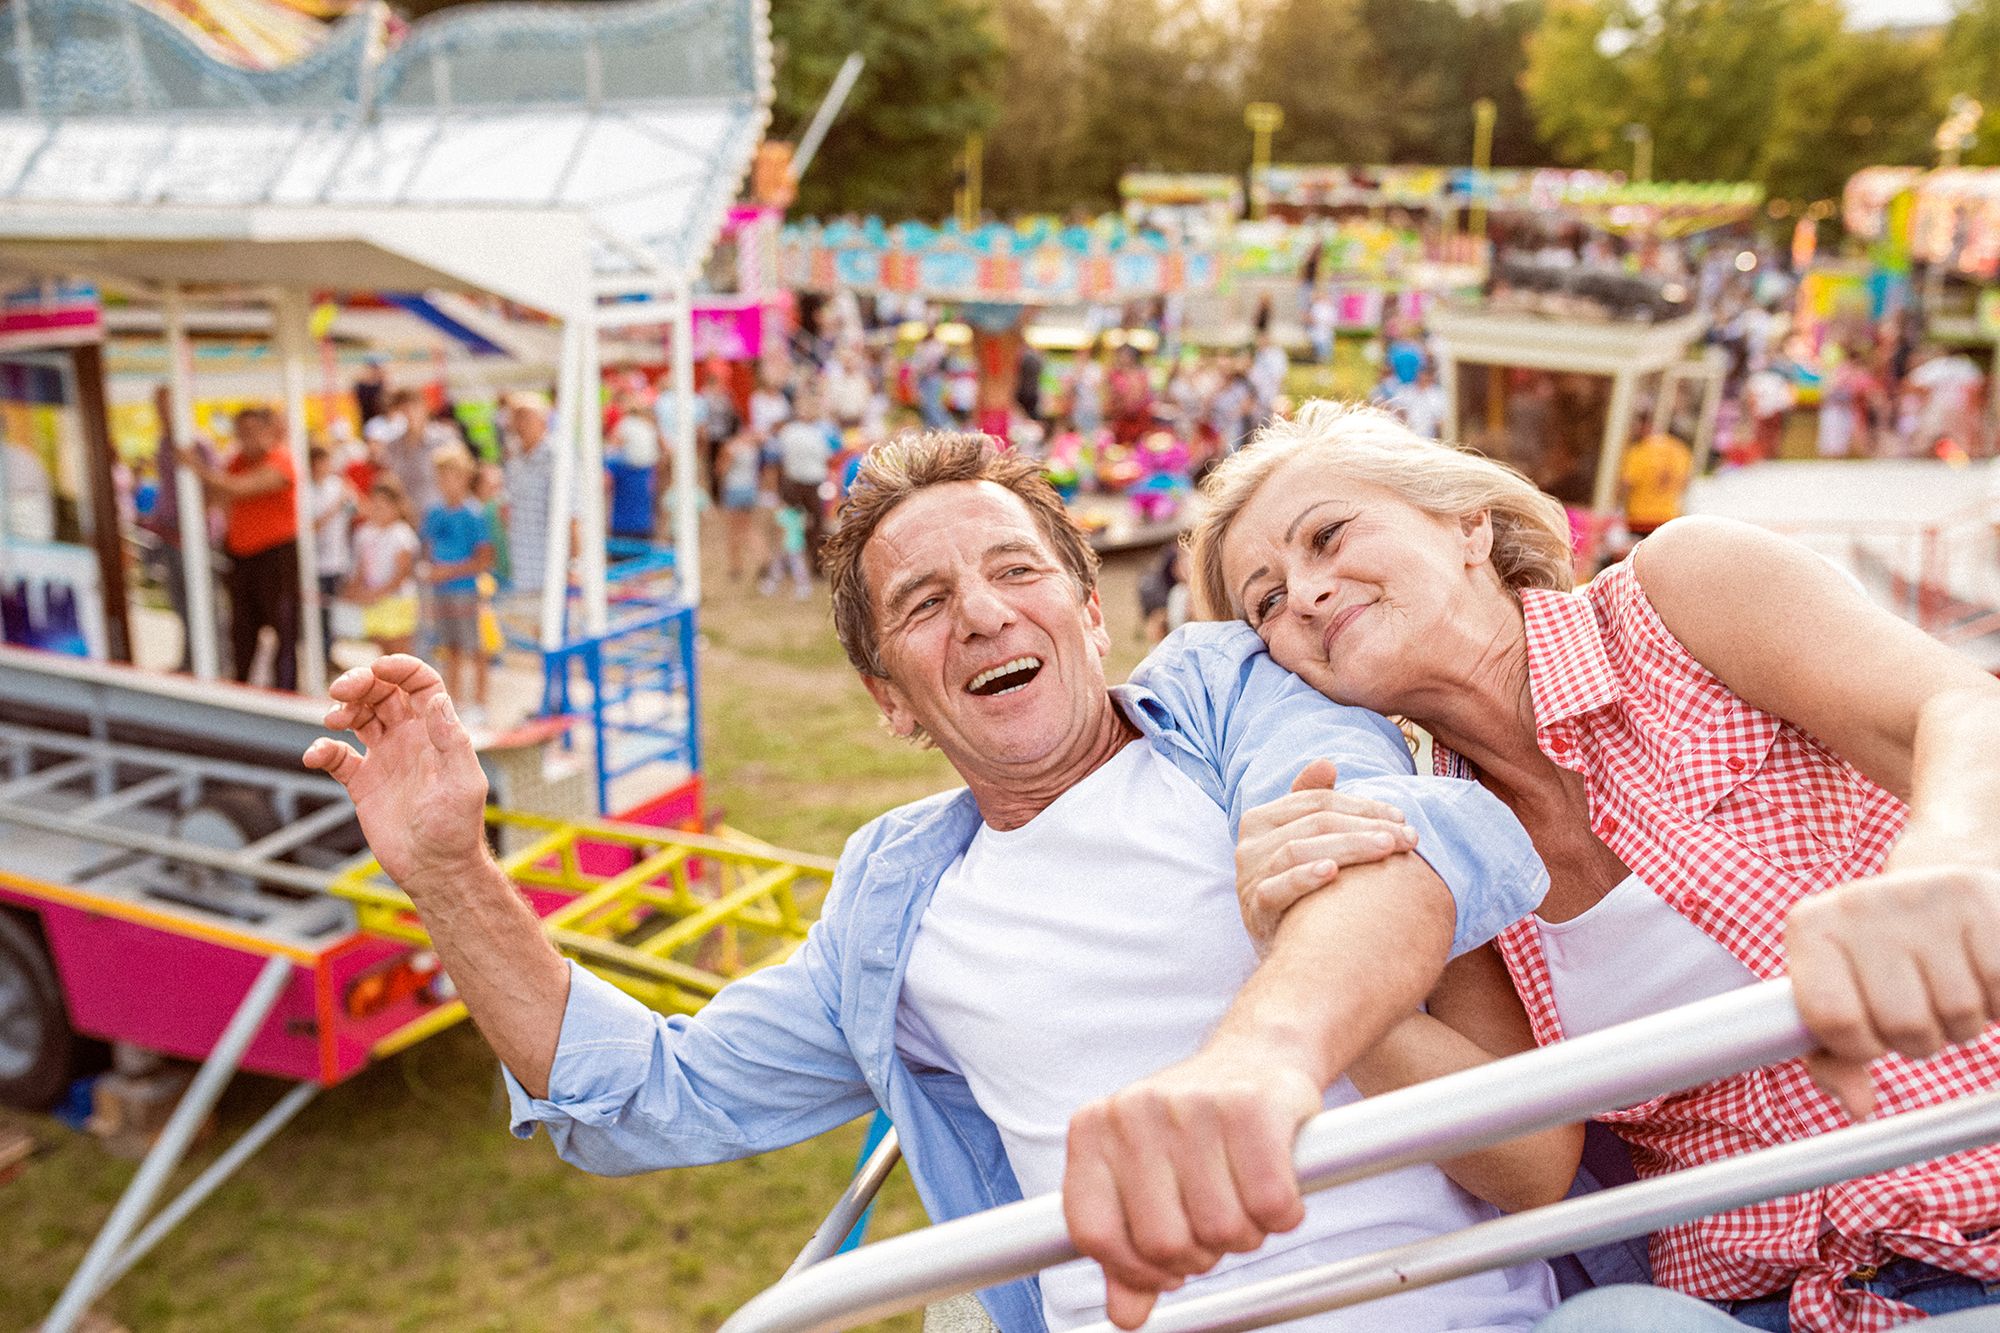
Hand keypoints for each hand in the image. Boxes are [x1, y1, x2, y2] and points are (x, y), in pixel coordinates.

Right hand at [303, 656, 489, 891]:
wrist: (435, 869)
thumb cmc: (457, 829)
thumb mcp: (462, 782)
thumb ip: (451, 740)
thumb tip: (436, 700)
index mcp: (436, 732)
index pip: (420, 685)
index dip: (401, 669)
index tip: (378, 668)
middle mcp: (410, 739)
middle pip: (383, 693)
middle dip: (362, 683)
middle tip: (342, 690)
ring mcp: (386, 758)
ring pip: (360, 716)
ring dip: (343, 708)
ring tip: (334, 719)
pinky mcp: (364, 782)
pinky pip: (338, 756)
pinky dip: (323, 749)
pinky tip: (316, 755)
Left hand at [1064, 1048, 1321, 1329]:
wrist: (1256, 1058)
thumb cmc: (1194, 1130)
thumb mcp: (1145, 1180)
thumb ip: (1129, 1249)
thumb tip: (1126, 1315)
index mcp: (1094, 1131)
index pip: (1094, 1234)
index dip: (1135, 1270)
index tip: (1164, 1267)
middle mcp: (1135, 1111)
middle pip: (1165, 1243)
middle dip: (1201, 1254)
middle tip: (1215, 1227)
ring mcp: (1192, 1104)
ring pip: (1223, 1230)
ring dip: (1246, 1234)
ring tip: (1244, 1201)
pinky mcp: (1252, 1105)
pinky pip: (1272, 1205)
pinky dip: (1283, 1215)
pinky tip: (1277, 1189)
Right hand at [1235, 759, 1416, 953]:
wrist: (1280, 948)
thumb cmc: (1294, 885)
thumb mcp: (1299, 841)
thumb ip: (1310, 801)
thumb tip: (1327, 763)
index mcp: (1260, 819)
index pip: (1316, 801)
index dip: (1361, 805)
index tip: (1401, 818)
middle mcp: (1249, 844)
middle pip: (1314, 823)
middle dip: (1365, 826)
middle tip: (1407, 837)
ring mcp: (1249, 876)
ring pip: (1299, 850)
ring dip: (1348, 846)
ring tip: (1387, 849)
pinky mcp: (1254, 908)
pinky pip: (1277, 888)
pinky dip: (1305, 877)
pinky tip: (1333, 872)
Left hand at [1785, 855, 1999, 1118]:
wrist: (1935, 893)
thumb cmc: (1880, 959)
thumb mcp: (1842, 997)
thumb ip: (1833, 1057)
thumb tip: (1857, 1106)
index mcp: (1810, 927)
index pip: (1831, 1020)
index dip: (1861, 1046)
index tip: (1870, 1032)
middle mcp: (1858, 903)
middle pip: (1902, 1024)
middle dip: (1918, 1037)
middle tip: (1919, 1007)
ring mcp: (1919, 897)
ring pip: (1958, 1015)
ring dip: (1961, 1021)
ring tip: (1948, 984)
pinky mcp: (1978, 900)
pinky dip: (1997, 1002)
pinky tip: (1979, 973)